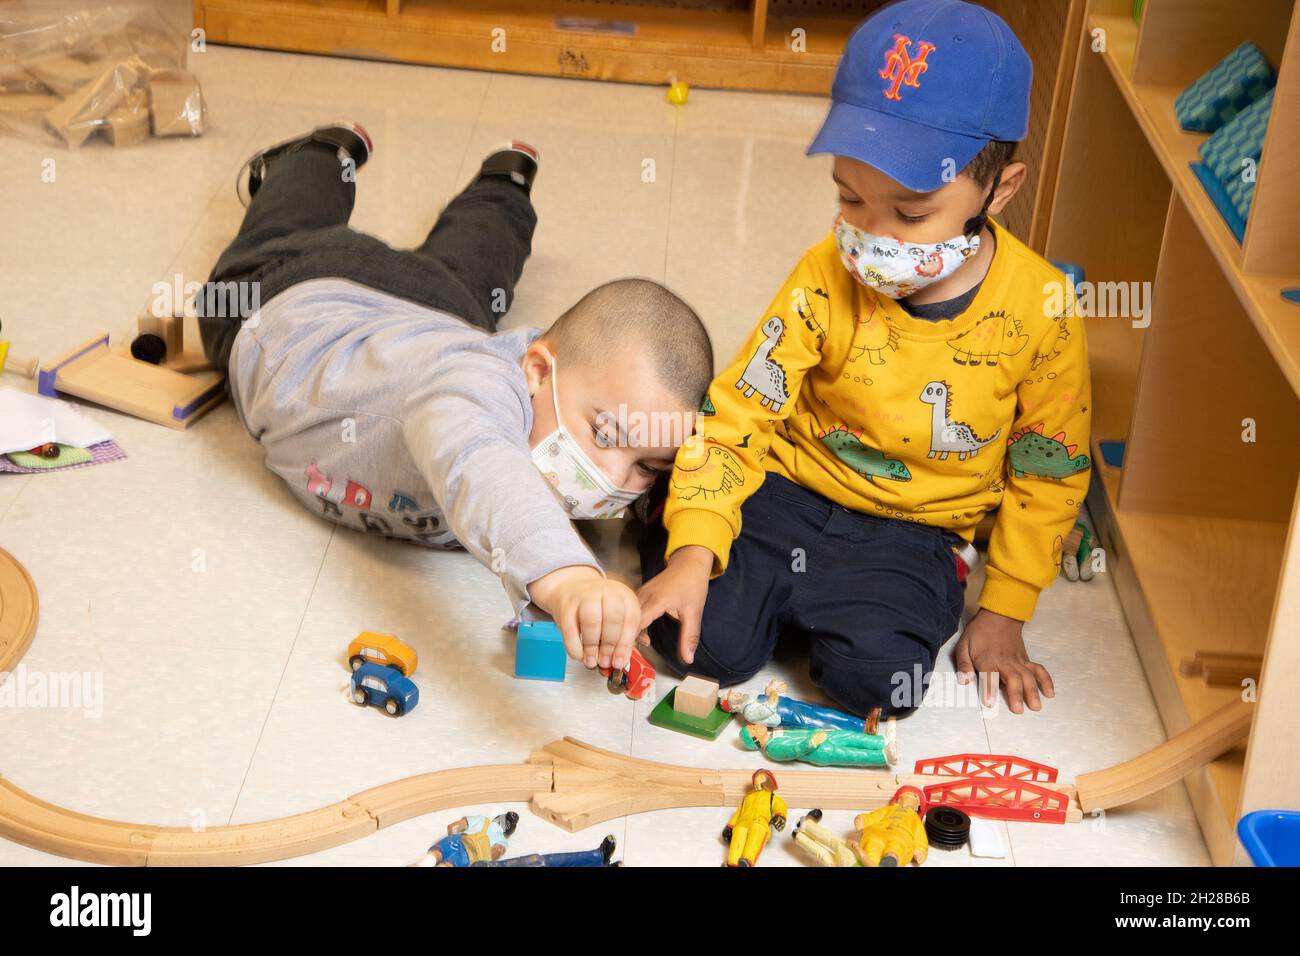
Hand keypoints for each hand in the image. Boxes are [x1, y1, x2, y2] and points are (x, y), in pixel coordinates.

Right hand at [530, 566, 639, 670]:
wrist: (570, 588)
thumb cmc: (598, 606)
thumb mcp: (617, 616)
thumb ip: (623, 636)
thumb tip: (624, 659)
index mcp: (624, 595)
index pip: (631, 619)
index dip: (625, 644)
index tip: (620, 662)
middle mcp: (606, 592)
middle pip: (612, 618)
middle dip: (610, 645)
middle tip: (606, 662)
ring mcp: (584, 597)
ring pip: (591, 621)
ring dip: (592, 646)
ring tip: (592, 660)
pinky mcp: (566, 606)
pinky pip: (570, 629)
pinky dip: (574, 647)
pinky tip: (579, 655)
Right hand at [636, 545, 712, 664]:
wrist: (689, 563)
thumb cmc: (692, 585)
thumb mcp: (694, 613)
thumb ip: (689, 637)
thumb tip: (688, 659)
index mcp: (655, 602)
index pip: (634, 625)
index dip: (629, 642)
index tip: (628, 658)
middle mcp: (642, 596)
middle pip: (625, 622)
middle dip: (625, 641)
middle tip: (630, 658)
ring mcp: (639, 594)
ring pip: (625, 617)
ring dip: (627, 632)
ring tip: (636, 649)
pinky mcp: (639, 594)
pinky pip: (629, 611)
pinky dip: (631, 624)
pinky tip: (640, 635)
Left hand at [954, 608, 1053, 713]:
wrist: (999, 616)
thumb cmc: (979, 633)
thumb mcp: (963, 646)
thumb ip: (963, 665)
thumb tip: (963, 680)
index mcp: (987, 660)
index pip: (988, 677)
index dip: (989, 690)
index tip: (990, 703)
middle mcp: (1004, 662)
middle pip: (1013, 678)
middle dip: (1016, 694)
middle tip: (1018, 710)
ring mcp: (1018, 661)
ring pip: (1028, 676)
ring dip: (1033, 691)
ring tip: (1036, 706)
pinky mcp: (1026, 660)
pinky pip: (1038, 670)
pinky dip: (1046, 681)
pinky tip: (1050, 693)